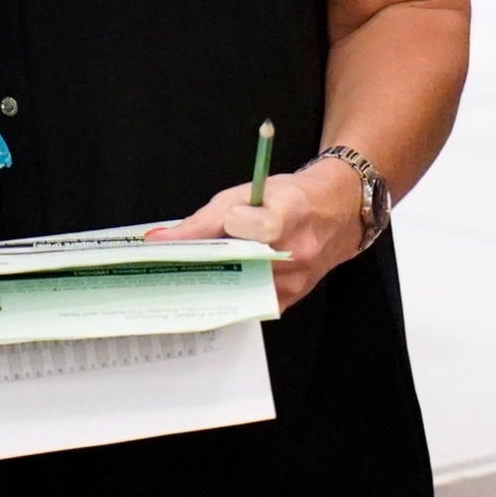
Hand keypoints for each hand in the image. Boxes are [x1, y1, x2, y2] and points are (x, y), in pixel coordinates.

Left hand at [146, 162, 364, 307]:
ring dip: (212, 284)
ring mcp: (295, 281)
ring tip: (189, 274)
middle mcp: (298, 251)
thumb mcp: (248, 192)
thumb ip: (204, 219)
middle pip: (242, 265)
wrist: (334, 215)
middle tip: (172, 267)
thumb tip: (162, 240)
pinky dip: (228, 295)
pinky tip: (212, 286)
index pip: (264, 227)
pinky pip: (249, 304)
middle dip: (205, 266)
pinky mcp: (290, 300)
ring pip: (240, 290)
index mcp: (291, 213)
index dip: (237, 226)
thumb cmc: (291, 198)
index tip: (220, 225)